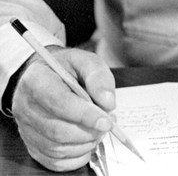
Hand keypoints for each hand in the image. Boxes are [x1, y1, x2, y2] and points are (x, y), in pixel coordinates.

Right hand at [11, 45, 115, 171]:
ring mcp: (26, 130)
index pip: (59, 102)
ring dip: (85, 144)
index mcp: (35, 80)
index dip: (85, 114)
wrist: (45, 77)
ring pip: (57, 148)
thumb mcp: (84, 60)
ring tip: (99, 130)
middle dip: (88, 131)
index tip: (106, 120)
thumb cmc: (66, 68)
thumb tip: (107, 103)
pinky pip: (55, 161)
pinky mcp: (31, 146)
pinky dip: (76, 157)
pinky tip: (88, 143)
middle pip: (57, 130)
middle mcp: (24, 107)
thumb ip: (98, 76)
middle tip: (108, 124)